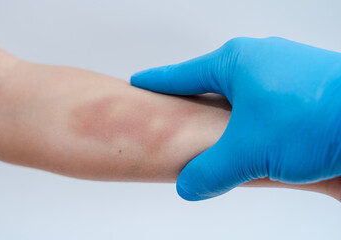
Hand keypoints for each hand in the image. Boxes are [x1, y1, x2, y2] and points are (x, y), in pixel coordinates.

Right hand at [131, 37, 340, 200]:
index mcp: (236, 61)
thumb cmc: (314, 118)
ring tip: (216, 135)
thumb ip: (211, 171)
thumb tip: (188, 187)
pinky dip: (252, 118)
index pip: (182, 74)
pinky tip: (254, 136)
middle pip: (210, 82)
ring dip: (225, 115)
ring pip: (239, 93)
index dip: (158, 81)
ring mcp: (283, 68)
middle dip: (192, 102)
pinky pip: (263, 100)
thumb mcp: (249, 152)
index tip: (140, 82)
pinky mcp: (303, 85)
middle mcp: (258, 58)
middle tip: (176, 118)